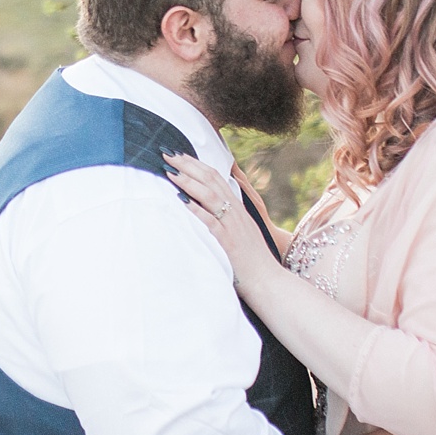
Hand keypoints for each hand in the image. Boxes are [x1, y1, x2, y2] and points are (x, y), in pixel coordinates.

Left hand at [161, 155, 276, 287]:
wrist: (267, 280)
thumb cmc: (252, 258)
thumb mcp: (242, 229)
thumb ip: (229, 213)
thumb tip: (212, 201)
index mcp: (237, 207)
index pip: (215, 176)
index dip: (196, 163)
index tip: (178, 154)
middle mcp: (235, 211)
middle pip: (211, 180)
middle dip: (188, 165)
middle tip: (168, 154)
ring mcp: (232, 225)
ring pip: (210, 195)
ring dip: (188, 182)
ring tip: (170, 172)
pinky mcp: (228, 242)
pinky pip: (211, 221)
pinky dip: (196, 209)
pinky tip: (182, 201)